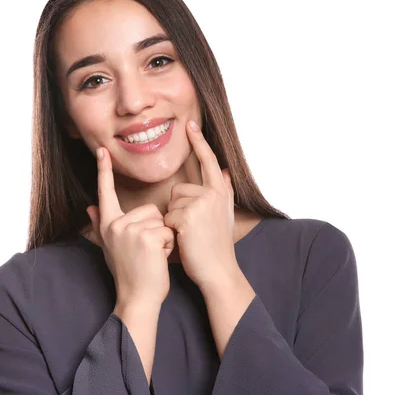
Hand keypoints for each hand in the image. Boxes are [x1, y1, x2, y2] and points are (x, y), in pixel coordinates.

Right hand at [86, 147, 174, 308]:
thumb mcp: (110, 247)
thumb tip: (89, 206)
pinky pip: (167, 230)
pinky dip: (169, 246)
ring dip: (164, 237)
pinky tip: (159, 259)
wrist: (137, 298)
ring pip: (161, 219)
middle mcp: (116, 224)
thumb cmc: (128, 273)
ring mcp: (130, 230)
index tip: (102, 151)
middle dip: (156, 229)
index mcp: (108, 224)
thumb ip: (100, 224)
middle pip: (150, 209)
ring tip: (153, 255)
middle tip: (148, 251)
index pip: (105, 192)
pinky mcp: (146, 237)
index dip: (103, 171)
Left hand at [163, 120, 237, 291]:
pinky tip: (184, 240)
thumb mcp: (224, 214)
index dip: (199, 142)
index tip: (190, 124)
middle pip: (179, 189)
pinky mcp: (188, 216)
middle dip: (178, 209)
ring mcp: (201, 204)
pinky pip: (168, 216)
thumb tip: (226, 170)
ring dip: (174, 220)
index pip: (208, 161)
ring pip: (171, 203)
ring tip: (189, 235)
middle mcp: (214, 194)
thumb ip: (224, 190)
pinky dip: (171, 230)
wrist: (218, 270)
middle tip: (193, 230)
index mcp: (221, 192)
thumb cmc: (216, 245)